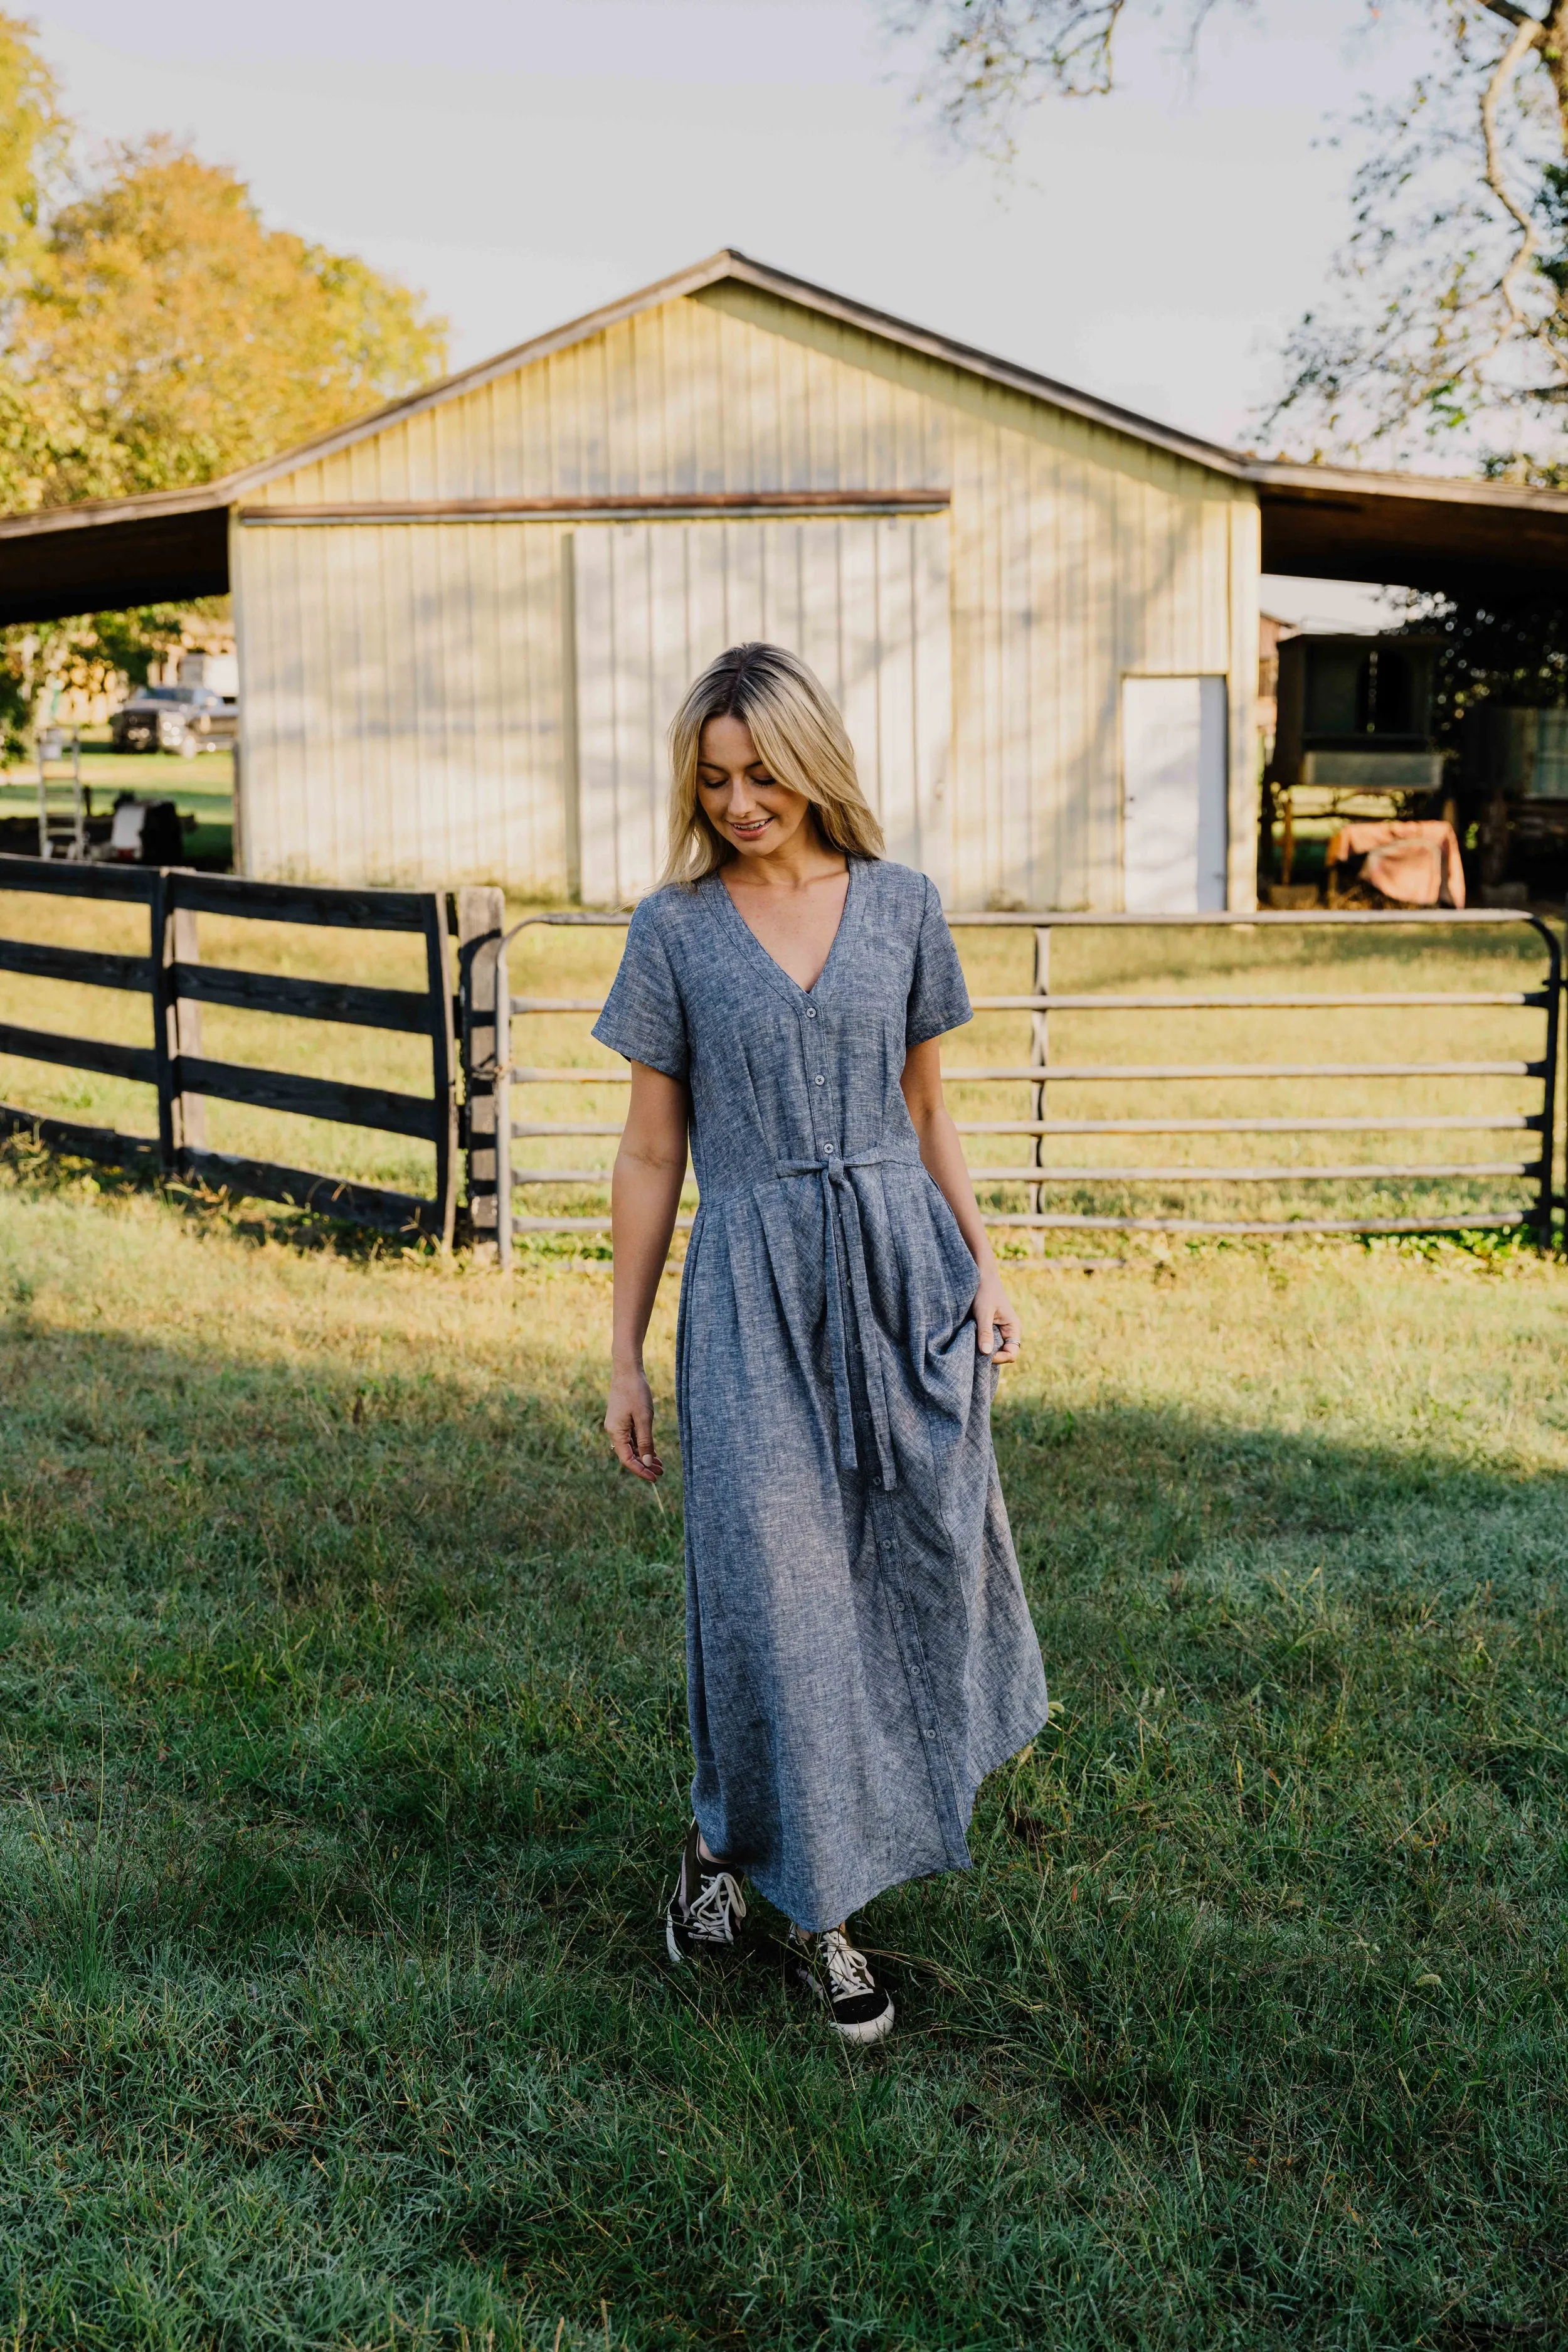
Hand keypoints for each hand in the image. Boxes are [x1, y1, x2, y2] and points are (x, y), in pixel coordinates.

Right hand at [605, 1363, 662, 1480]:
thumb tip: (646, 1463)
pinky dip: (642, 1445)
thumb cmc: (636, 1392)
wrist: (627, 1370)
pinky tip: (652, 1451)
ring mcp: (617, 1425)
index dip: (640, 1471)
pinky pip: (631, 1437)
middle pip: (629, 1455)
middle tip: (661, 1472)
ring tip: (660, 1465)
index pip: (627, 1460)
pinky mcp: (622, 1419)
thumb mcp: (644, 1419)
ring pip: (631, 1447)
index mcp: (616, 1433)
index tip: (654, 1479)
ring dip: (645, 1456)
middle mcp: (614, 1431)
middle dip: (645, 1465)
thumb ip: (645, 1442)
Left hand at [971, 1268, 1020, 1366]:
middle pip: (1002, 1354)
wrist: (980, 1276)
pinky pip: (987, 1342)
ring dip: (983, 1349)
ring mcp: (999, 1331)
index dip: (999, 1358)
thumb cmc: (985, 1291)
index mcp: (1013, 1328)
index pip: (1011, 1353)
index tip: (983, 1353)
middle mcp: (1009, 1332)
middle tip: (974, 1351)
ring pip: (993, 1349)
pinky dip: (979, 1343)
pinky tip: (969, 1340)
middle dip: (990, 1355)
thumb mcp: (984, 1312)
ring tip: (971, 1345)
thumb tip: (986, 1353)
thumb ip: (985, 1332)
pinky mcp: (990, 1328)